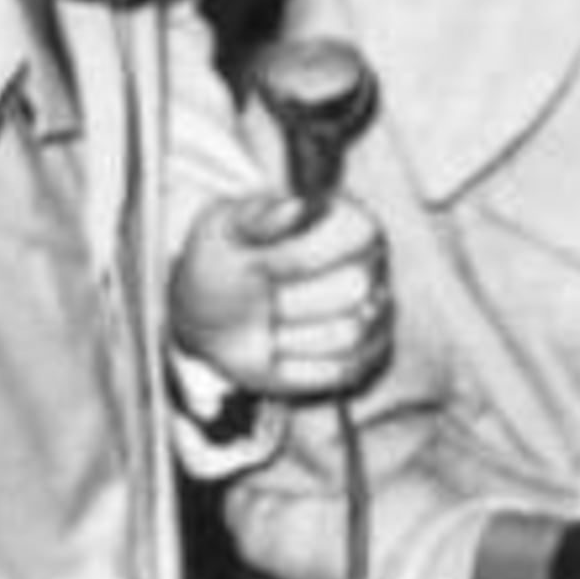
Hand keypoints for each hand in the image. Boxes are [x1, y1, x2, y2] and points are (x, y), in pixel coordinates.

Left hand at [171, 188, 387, 398]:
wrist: (207, 318)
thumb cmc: (222, 263)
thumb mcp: (222, 228)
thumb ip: (257, 215)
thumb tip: (296, 207)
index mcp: (345, 218)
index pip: (356, 234)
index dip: (303, 255)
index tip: (259, 265)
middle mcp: (370, 263)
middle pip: (356, 287)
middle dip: (292, 301)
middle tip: (263, 301)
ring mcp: (372, 313)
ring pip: (350, 334)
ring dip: (292, 336)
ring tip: (270, 326)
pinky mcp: (365, 357)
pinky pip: (344, 371)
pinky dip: (298, 367)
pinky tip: (278, 352)